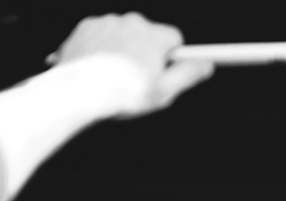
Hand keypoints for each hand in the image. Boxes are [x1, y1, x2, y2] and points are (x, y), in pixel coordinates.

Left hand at [48, 13, 213, 115]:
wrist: (78, 91)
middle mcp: (130, 22)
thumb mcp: (164, 92)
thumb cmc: (123, 94)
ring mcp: (106, 23)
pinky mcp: (85, 27)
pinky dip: (101, 51)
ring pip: (123, 36)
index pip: (175, 38)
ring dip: (122, 52)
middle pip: (147, 36)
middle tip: (137, 80)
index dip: (172, 57)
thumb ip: (189, 74)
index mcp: (153, 35)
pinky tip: (98, 71)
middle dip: (145, 54)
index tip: (167, 69)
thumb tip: (207, 64)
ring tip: (114, 78)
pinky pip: (101, 37)